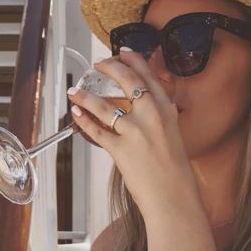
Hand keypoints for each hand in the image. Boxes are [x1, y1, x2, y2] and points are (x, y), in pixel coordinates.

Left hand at [67, 48, 199, 214]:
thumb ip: (158, 118)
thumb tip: (141, 108)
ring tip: (75, 90)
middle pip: (128, 81)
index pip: (149, 77)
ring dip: (86, 96)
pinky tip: (76, 113)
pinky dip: (83, 120)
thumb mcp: (173, 135)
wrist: (174, 198)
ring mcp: (135, 133)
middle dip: (110, 67)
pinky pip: (97, 130)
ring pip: (105, 105)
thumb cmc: (175, 172)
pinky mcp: (121, 150)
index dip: (134, 61)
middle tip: (98, 64)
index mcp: (167, 111)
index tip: (123, 52)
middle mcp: (152, 117)